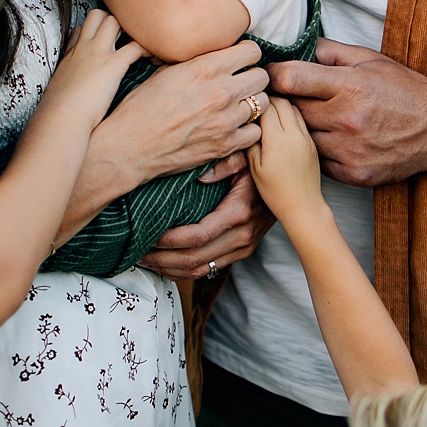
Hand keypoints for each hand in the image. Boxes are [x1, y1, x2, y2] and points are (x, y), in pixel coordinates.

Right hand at [36, 10, 142, 133]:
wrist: (61, 117)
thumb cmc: (58, 111)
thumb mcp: (57, 88)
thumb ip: (66, 81)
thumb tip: (68, 88)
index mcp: (70, 55)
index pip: (81, 29)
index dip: (94, 32)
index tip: (103, 43)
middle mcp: (84, 48)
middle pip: (97, 15)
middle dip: (113, 21)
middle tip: (125, 40)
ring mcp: (98, 53)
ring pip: (114, 21)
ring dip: (128, 29)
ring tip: (138, 44)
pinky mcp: (113, 65)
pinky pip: (135, 46)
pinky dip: (146, 49)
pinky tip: (150, 57)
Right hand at [114, 39, 270, 176]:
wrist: (129, 146)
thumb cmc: (140, 107)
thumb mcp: (165, 72)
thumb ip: (196, 61)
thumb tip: (214, 54)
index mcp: (205, 68)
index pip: (252, 51)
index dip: (246, 56)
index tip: (239, 62)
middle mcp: (221, 92)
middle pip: (262, 77)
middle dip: (252, 78)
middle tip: (239, 84)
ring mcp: (226, 120)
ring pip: (262, 104)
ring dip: (251, 104)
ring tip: (235, 107)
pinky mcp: (225, 145)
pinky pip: (255, 132)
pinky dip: (247, 129)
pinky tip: (233, 127)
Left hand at [141, 168, 273, 279]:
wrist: (292, 184)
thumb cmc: (263, 165)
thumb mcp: (247, 156)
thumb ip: (226, 161)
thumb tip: (199, 175)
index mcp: (240, 212)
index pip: (198, 236)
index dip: (170, 240)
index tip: (148, 235)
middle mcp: (242, 236)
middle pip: (195, 259)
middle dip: (162, 259)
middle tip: (135, 253)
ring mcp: (242, 247)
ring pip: (200, 270)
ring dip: (169, 269)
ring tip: (143, 261)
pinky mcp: (240, 252)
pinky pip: (208, 270)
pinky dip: (183, 271)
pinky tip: (163, 265)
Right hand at [246, 97, 324, 225]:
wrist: (303, 206)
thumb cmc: (275, 192)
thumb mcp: (255, 167)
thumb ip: (251, 142)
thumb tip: (247, 123)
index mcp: (277, 141)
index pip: (266, 107)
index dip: (255, 103)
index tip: (246, 106)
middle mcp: (294, 135)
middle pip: (282, 102)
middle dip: (268, 100)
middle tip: (257, 104)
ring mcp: (306, 138)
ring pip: (294, 108)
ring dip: (281, 105)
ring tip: (268, 111)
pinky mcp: (312, 143)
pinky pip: (301, 120)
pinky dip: (290, 115)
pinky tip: (281, 124)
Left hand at [269, 39, 426, 185]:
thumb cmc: (405, 90)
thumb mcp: (371, 60)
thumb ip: (330, 51)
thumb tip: (295, 44)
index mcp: (350, 86)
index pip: (291, 80)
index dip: (274, 75)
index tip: (271, 75)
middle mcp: (348, 120)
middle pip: (292, 111)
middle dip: (287, 102)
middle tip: (288, 98)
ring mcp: (350, 150)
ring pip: (302, 139)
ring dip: (302, 129)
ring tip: (312, 119)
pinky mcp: (354, 174)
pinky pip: (319, 162)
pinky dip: (319, 151)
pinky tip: (329, 140)